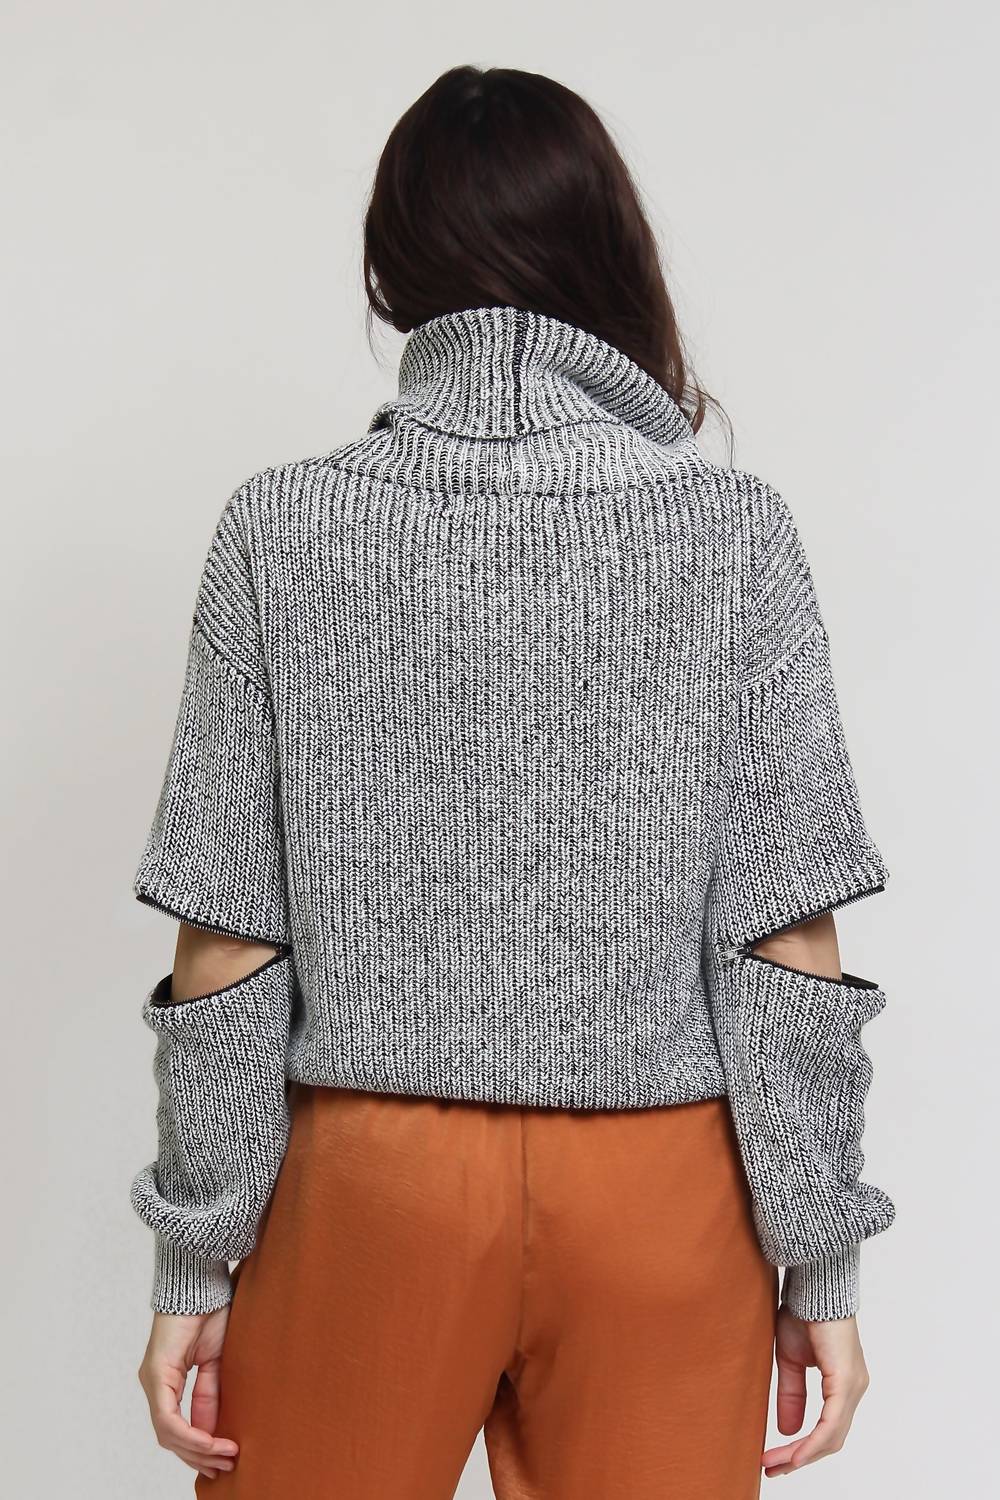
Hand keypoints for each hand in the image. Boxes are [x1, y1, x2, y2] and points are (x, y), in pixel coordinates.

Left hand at [138, 1309, 238, 1479]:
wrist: (200, 1283)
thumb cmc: (209, 1313)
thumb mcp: (215, 1363)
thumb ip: (210, 1395)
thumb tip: (213, 1430)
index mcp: (166, 1381)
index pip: (177, 1427)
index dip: (199, 1447)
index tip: (224, 1458)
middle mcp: (154, 1385)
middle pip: (170, 1437)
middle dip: (198, 1455)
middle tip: (225, 1466)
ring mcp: (152, 1381)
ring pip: (167, 1433)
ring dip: (196, 1449)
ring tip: (224, 1456)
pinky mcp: (156, 1375)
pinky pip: (168, 1418)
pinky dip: (191, 1434)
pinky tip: (211, 1441)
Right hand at [762, 1306, 869, 1476]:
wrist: (813, 1285)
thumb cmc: (804, 1313)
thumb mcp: (791, 1361)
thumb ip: (792, 1394)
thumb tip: (788, 1430)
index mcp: (843, 1384)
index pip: (828, 1430)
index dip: (803, 1449)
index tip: (776, 1460)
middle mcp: (854, 1389)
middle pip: (831, 1439)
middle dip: (800, 1458)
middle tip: (772, 1468)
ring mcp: (853, 1386)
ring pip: (832, 1436)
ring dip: (803, 1455)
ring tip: (776, 1464)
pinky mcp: (846, 1381)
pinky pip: (832, 1423)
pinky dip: (814, 1442)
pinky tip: (796, 1454)